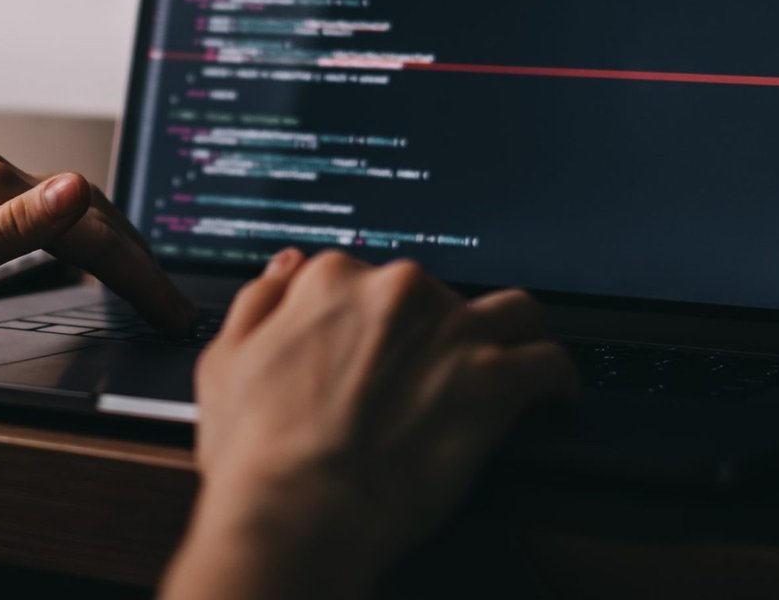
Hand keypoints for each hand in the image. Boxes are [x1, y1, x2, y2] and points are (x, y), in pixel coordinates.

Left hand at [0, 144, 195, 332]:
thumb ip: (12, 229)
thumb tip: (77, 189)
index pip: (90, 227)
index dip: (138, 272)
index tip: (171, 310)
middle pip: (89, 210)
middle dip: (138, 259)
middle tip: (175, 306)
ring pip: (69, 210)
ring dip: (114, 247)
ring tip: (149, 285)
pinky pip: (42, 214)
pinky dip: (79, 240)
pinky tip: (88, 258)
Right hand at [163, 249, 575, 599]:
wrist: (297, 512)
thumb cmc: (256, 451)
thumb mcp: (224, 361)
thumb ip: (260, 300)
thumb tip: (287, 266)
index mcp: (331, 280)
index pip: (368, 279)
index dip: (376, 320)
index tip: (381, 350)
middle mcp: (396, 291)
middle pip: (439, 295)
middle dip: (439, 331)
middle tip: (429, 382)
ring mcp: (451, 331)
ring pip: (513, 310)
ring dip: (513, 334)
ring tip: (513, 364)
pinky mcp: (492, 378)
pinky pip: (549, 362)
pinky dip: (555, 378)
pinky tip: (551, 396)